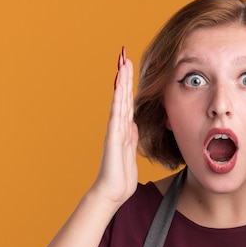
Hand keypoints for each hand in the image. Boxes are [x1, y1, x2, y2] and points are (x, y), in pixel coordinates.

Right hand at [92, 47, 138, 207]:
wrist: (112, 191)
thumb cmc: (121, 175)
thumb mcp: (131, 151)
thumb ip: (131, 135)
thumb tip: (133, 122)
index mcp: (124, 129)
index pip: (127, 101)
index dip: (129, 84)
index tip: (129, 66)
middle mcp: (118, 126)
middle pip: (122, 95)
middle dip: (123, 75)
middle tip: (123, 54)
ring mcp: (115, 130)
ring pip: (119, 100)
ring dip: (121, 81)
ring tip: (122, 62)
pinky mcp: (113, 137)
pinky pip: (116, 113)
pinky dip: (118, 98)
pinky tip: (119, 86)